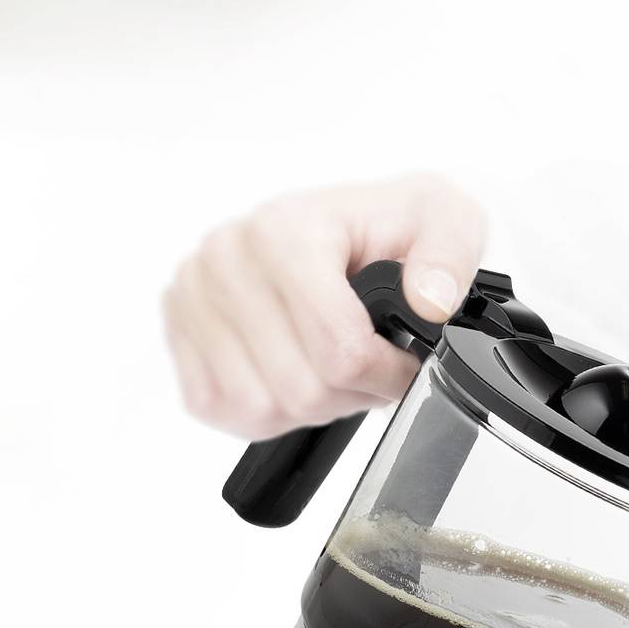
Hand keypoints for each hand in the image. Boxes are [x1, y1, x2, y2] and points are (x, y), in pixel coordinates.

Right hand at [161, 171, 489, 437]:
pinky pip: (217, 406)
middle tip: (369, 368)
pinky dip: (264, 409)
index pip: (338, 349)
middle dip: (350, 392)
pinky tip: (294, 372)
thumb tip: (430, 301)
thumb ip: (450, 256)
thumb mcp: (445, 218)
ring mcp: (193, 294)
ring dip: (308, 405)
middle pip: (299, 387)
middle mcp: (226, 258)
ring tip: (332, 367)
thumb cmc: (388, 225)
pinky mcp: (179, 328)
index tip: (404, 362)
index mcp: (285, 230)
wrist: (344, 222)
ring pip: (258, 405)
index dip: (385, 374)